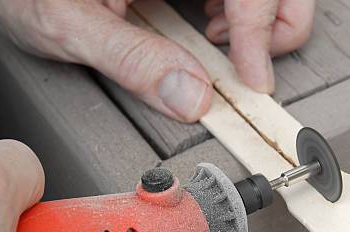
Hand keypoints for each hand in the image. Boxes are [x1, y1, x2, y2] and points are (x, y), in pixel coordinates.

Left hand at [0, 0, 314, 122]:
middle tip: (253, 66)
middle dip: (279, 20)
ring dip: (258, 21)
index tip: (255, 79)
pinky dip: (237, 16)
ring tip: (224, 51)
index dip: (264, 28)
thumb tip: (191, 97)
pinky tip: (209, 33)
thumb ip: (131, 59)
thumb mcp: (69, 25)